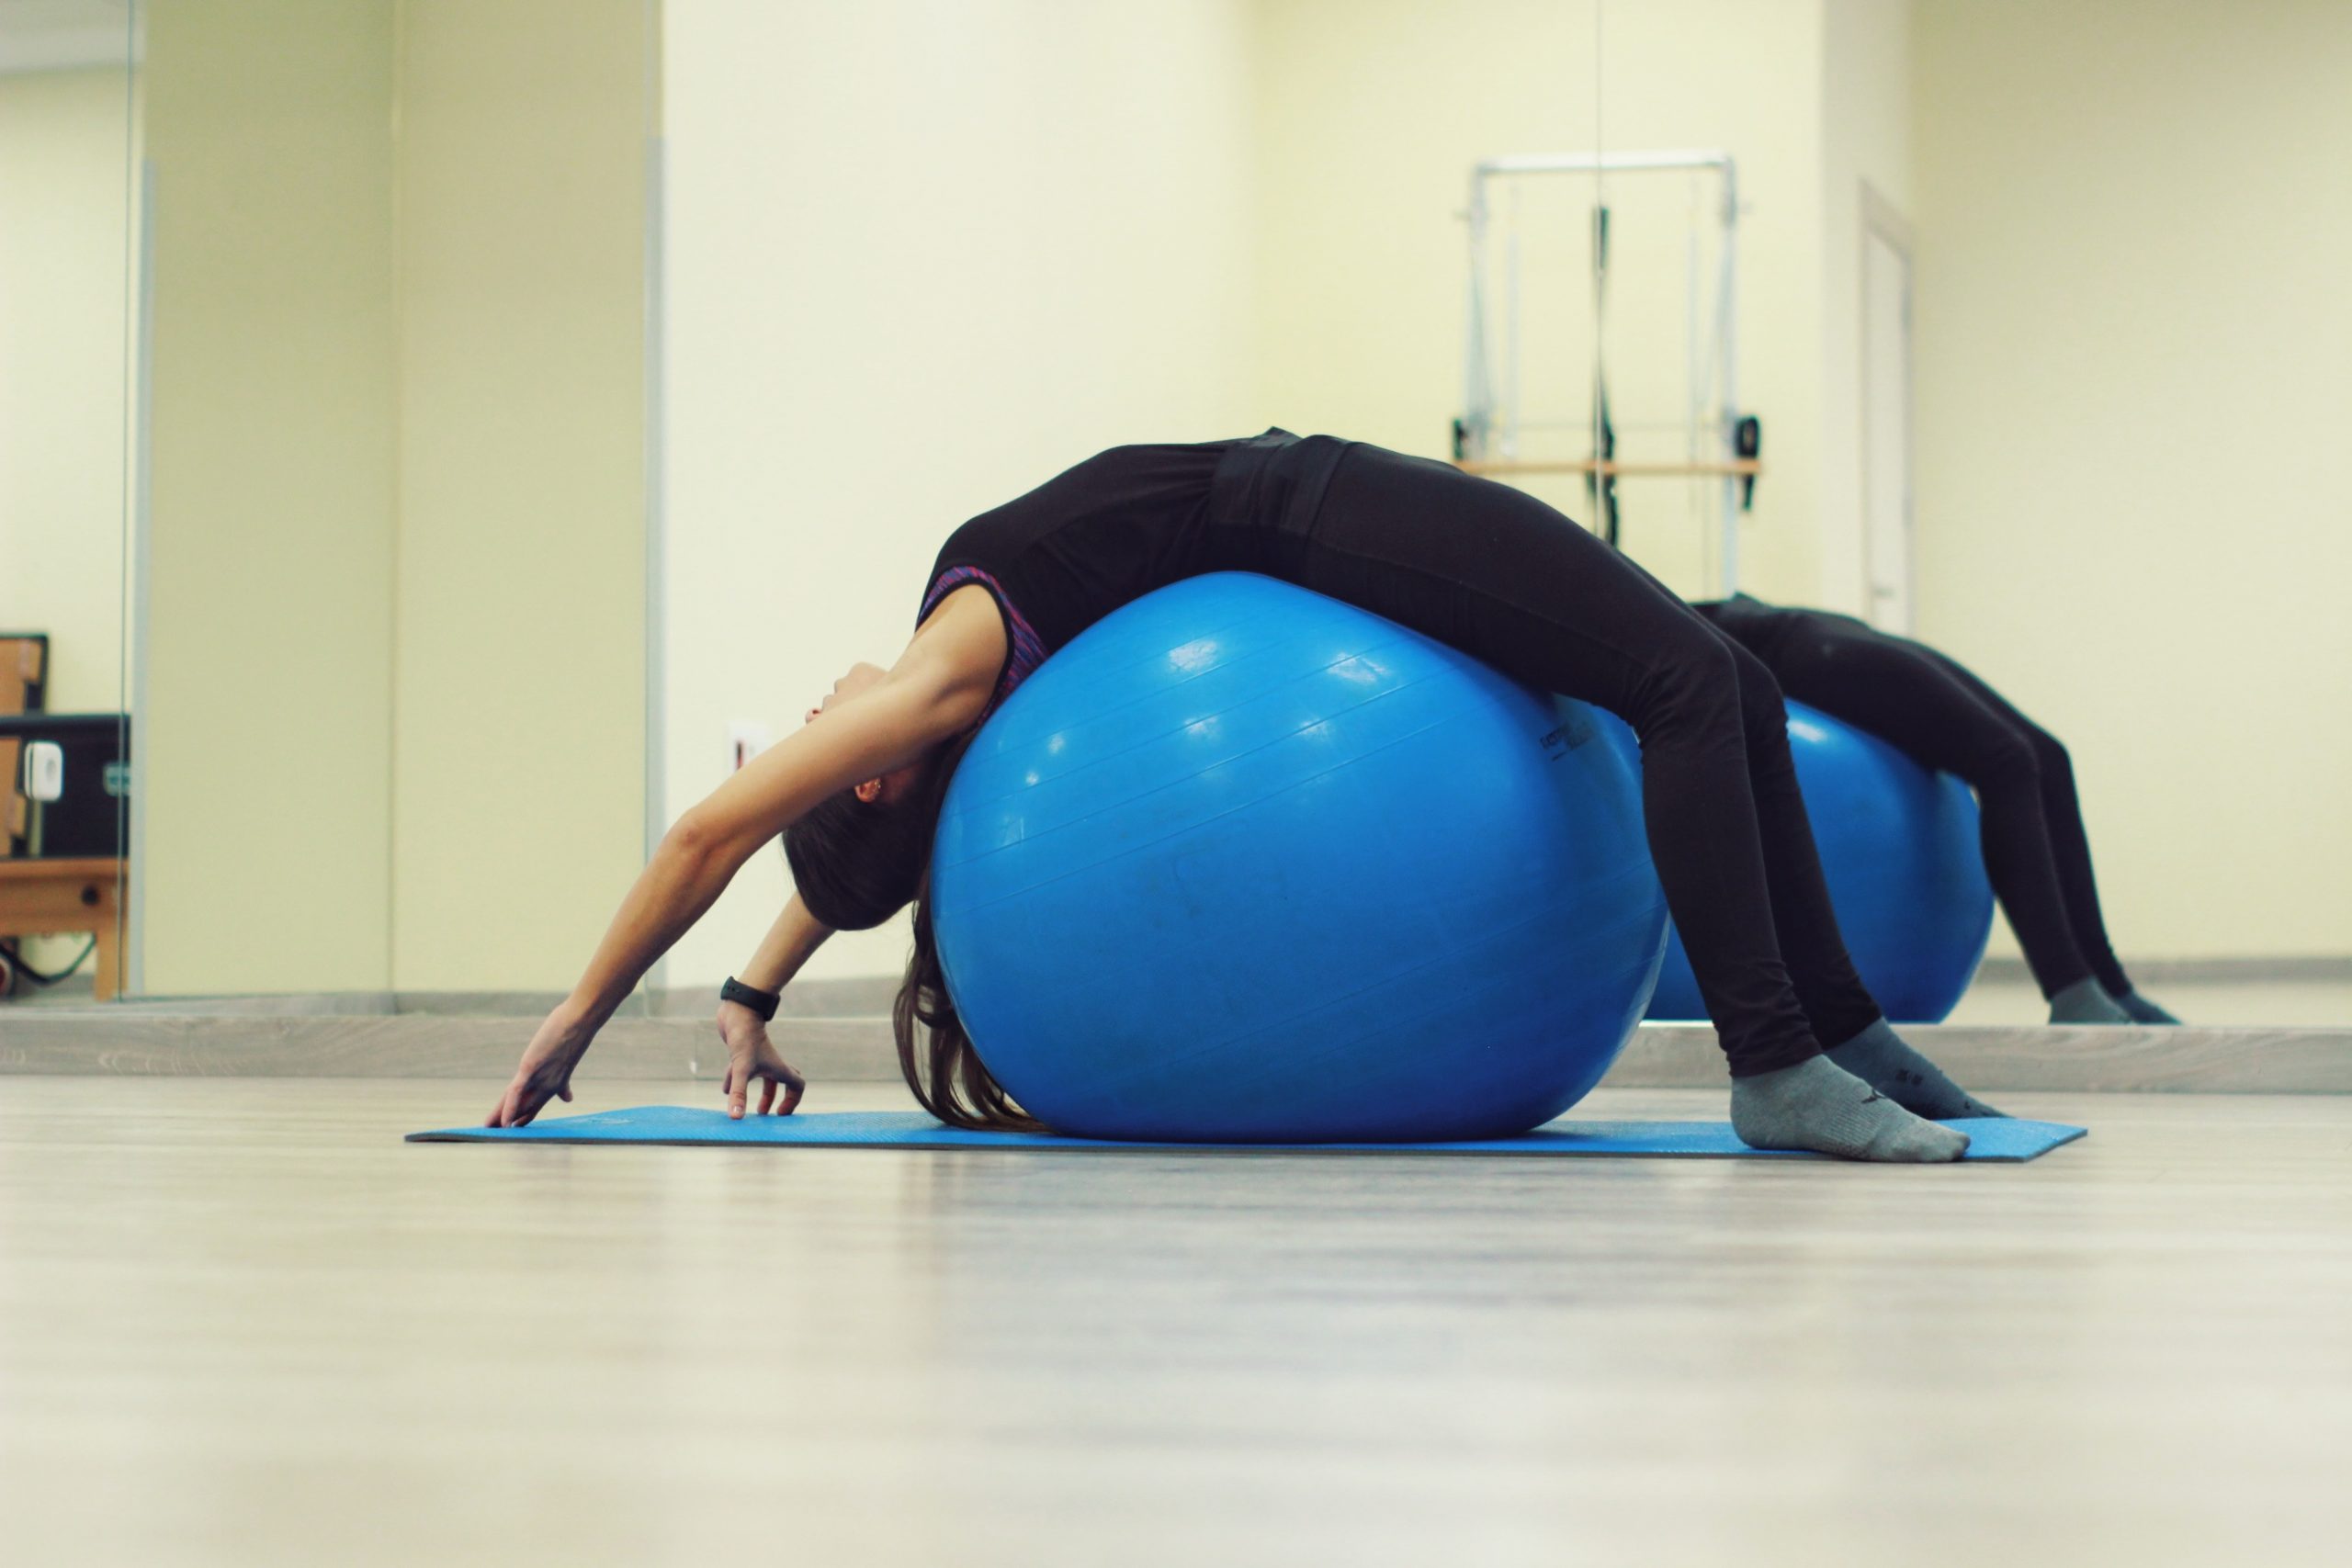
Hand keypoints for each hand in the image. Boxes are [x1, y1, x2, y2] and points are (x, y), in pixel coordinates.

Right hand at [488, 1004, 594, 1127]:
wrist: (582, 1019)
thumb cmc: (576, 1031)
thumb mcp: (568, 1053)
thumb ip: (565, 1074)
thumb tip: (569, 1093)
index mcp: (556, 1081)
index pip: (538, 1104)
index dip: (526, 1116)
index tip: (517, 1125)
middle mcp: (549, 1084)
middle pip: (525, 1107)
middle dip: (510, 1121)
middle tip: (496, 1133)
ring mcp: (540, 1076)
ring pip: (518, 1103)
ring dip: (503, 1118)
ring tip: (489, 1130)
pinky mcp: (530, 1067)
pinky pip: (516, 1091)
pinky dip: (508, 1107)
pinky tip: (503, 1121)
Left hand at [717, 1001, 805, 1119]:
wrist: (738, 1011)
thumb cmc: (745, 1038)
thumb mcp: (741, 1069)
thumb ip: (739, 1093)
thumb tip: (736, 1117)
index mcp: (778, 1067)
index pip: (797, 1086)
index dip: (792, 1102)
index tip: (780, 1114)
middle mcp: (770, 1063)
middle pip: (780, 1084)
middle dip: (773, 1099)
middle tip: (764, 1114)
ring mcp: (757, 1057)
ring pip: (762, 1078)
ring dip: (756, 1092)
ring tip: (743, 1105)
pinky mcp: (744, 1052)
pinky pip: (744, 1070)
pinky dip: (735, 1081)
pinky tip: (724, 1089)